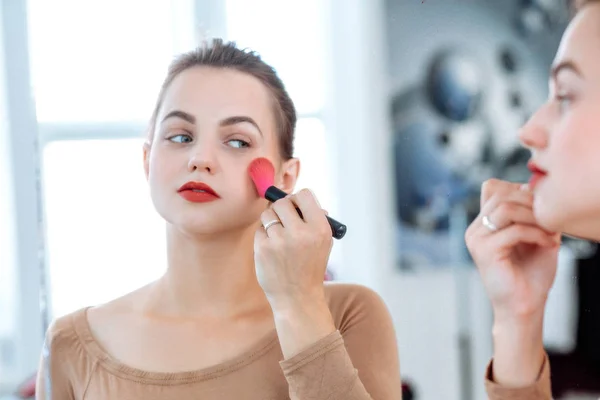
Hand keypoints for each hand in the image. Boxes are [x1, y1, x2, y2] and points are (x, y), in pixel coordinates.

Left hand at [254, 188, 332, 306]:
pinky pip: (260, 229)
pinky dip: (264, 236)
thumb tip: (299, 199)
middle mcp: (301, 233)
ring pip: (268, 214)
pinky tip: (273, 248)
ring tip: (278, 236)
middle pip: (283, 202)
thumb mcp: (324, 243)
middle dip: (281, 208)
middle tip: (283, 219)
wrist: (297, 297)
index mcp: (320, 229)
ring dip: (271, 221)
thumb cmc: (310, 267)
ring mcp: (280, 240)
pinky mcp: (263, 248)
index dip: (297, 199)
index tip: (296, 207)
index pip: (304, 195)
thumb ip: (315, 219)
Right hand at [465, 179, 560, 385]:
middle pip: (500, 194)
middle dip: (531, 202)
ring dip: (535, 217)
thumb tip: (532, 188)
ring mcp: (476, 239)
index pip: (493, 188)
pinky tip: (550, 244)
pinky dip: (537, 234)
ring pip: (505, 208)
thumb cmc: (531, 274)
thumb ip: (532, 213)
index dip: (518, 190)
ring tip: (550, 232)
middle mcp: (475, 229)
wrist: (525, 307)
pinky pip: (514, 230)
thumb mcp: (535, 235)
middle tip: (550, 220)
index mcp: (483, 224)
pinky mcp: (484, 251)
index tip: (540, 209)